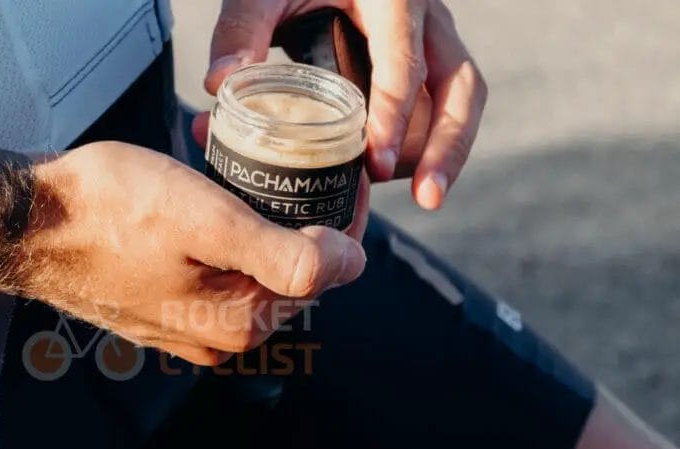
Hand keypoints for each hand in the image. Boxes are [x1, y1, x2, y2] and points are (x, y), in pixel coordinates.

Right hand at [23, 141, 368, 365]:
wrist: (28, 226)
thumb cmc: (108, 211)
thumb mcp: (208, 220)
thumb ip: (286, 255)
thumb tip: (351, 265)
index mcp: (241, 323)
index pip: (326, 274)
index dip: (340, 220)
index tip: (337, 173)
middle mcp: (219, 338)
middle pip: (289, 275)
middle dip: (296, 220)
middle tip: (286, 162)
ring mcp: (187, 330)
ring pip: (250, 273)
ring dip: (257, 226)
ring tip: (240, 176)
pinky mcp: (161, 314)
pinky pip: (215, 277)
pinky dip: (221, 242)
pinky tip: (202, 206)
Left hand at [199, 0, 487, 209]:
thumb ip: (241, 29)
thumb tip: (219, 84)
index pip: (404, 63)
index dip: (392, 116)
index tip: (376, 163)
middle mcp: (425, 17)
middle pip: (460, 86)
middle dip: (449, 147)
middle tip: (428, 199)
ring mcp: (431, 40)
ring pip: (460, 101)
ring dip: (442, 152)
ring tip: (420, 197)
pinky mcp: (424, 61)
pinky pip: (438, 107)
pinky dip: (422, 144)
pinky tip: (392, 176)